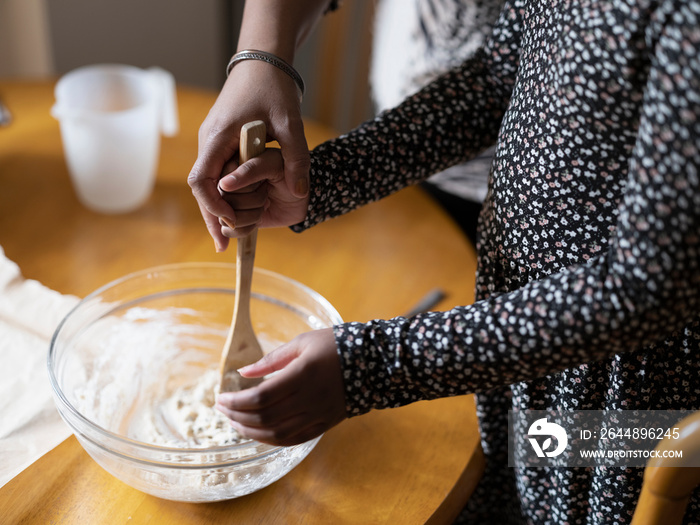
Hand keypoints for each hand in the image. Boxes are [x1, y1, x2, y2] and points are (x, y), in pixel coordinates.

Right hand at [187, 60, 309, 250]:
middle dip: (212, 217)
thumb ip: (296, 158)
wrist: (263, 60)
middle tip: (224, 246)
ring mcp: (213, 141)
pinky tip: (236, 211)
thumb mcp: (291, 122)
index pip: (200, 181)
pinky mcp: (220, 141)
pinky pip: (217, 173)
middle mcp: (209, 141)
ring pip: (208, 183)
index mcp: (218, 137)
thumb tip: (300, 193)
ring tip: (230, 236)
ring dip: (217, 208)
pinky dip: (224, 194)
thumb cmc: (274, 87)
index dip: (212, 207)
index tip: (229, 224)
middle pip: (201, 188)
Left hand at [215, 328, 346, 445]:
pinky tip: (257, 432)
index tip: (220, 397)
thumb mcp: (302, 342)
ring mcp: (317, 416)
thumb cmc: (335, 346)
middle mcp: (309, 400)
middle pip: (263, 418)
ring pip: (275, 434)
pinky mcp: (323, 425)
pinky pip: (292, 440)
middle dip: (236, 415)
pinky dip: (270, 439)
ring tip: (234, 421)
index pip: (260, 398)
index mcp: (302, 376)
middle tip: (222, 408)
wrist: (373, 362)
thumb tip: (243, 372)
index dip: (235, 401)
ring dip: (249, 431)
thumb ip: (271, 359)